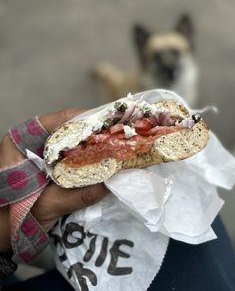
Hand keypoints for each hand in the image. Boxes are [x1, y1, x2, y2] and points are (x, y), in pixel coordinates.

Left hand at [0, 109, 107, 252]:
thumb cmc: (10, 219)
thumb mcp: (45, 206)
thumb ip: (77, 195)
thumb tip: (111, 183)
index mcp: (22, 140)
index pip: (61, 120)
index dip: (90, 120)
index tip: (113, 125)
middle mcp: (31, 141)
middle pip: (69, 130)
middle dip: (95, 135)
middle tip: (120, 139)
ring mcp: (38, 152)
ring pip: (71, 143)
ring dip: (92, 147)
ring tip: (116, 149)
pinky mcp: (45, 165)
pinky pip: (68, 157)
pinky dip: (85, 160)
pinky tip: (101, 164)